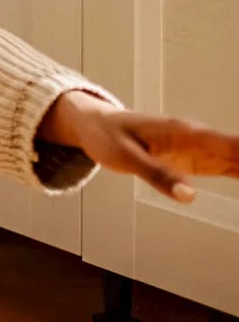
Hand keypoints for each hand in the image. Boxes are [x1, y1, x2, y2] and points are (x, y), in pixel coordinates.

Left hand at [42, 89, 238, 201]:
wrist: (95, 125)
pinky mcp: (199, 160)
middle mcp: (201, 138)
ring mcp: (203, 149)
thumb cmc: (108, 136)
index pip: (234, 146)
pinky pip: (233, 168)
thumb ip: (157, 175)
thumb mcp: (124, 157)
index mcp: (187, 133)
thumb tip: (189, 196)